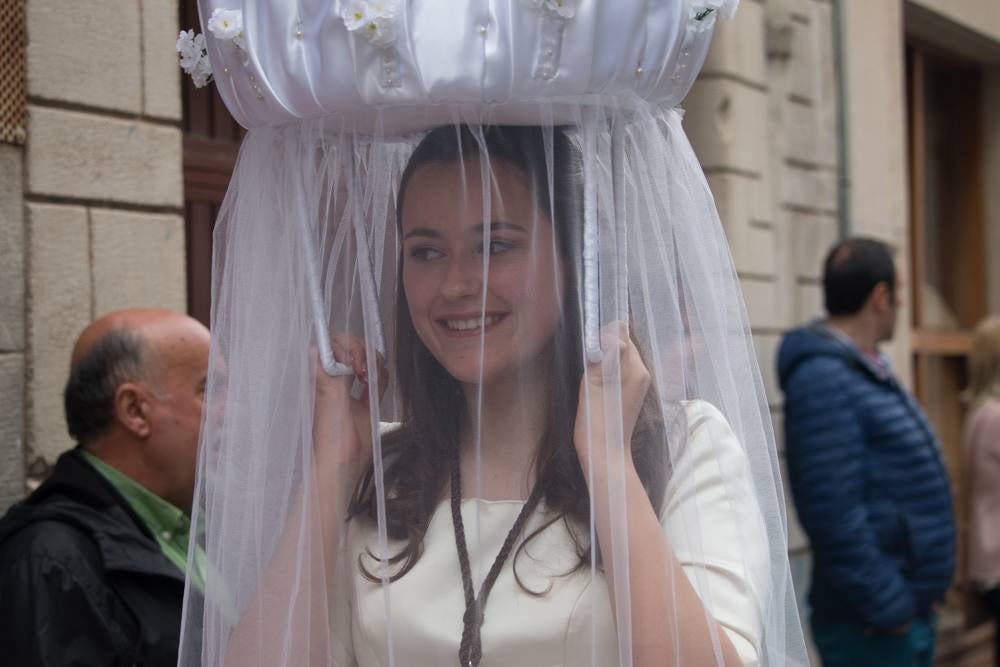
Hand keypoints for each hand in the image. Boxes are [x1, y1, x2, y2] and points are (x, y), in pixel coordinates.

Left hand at [312, 334, 387, 491]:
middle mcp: (336, 380)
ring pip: (365, 362)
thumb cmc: (331, 435)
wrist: (343, 464)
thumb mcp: (329, 401)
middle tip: (364, 371)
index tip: (353, 359)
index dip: (345, 345)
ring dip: (373, 362)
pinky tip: (380, 380)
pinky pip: (377, 381)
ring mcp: (351, 391)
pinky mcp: (366, 403)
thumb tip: (319, 346)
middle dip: (361, 352)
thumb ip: (327, 374)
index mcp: (323, 377)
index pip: (332, 345)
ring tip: (371, 377)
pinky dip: (381, 376)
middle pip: (351, 349)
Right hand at [573, 322, 650, 476]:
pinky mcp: (633, 391)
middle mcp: (642, 372)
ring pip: (621, 355)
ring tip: (593, 377)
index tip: (590, 353)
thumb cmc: (596, 422)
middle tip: (589, 364)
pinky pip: (621, 368)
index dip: (602, 337)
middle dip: (605, 346)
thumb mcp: (593, 384)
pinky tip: (598, 385)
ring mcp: (640, 382)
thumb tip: (609, 336)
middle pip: (623, 342)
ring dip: (605, 358)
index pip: (620, 333)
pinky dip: (608, 369)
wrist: (606, 454)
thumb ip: (601, 357)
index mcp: (635, 368)